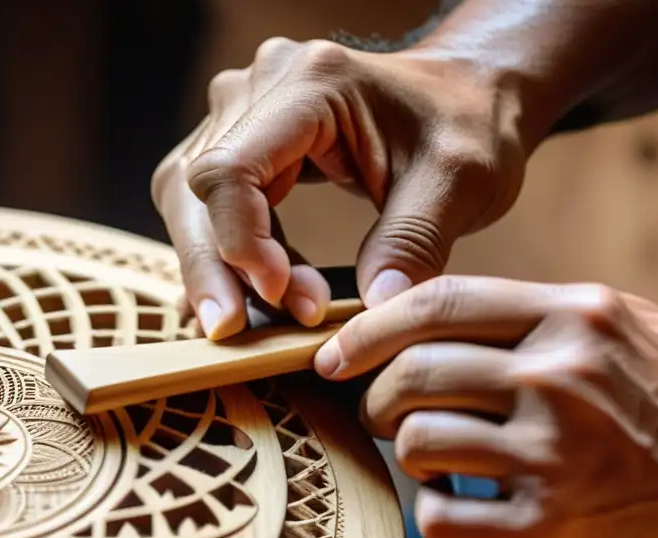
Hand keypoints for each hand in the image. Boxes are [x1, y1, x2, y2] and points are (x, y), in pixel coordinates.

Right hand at [151, 37, 527, 338]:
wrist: (465, 94)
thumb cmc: (466, 124)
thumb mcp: (460, 181)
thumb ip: (413, 242)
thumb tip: (373, 312)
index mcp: (312, 82)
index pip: (231, 169)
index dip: (241, 243)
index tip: (284, 297)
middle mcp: (261, 87)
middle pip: (194, 189)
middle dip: (216, 270)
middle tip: (241, 333)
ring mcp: (244, 111)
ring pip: (191, 203)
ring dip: (222, 269)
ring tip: (277, 316)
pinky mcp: (245, 142)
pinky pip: (211, 208)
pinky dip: (232, 259)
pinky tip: (265, 297)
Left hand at [314, 275, 657, 537]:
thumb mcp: (617, 328)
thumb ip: (528, 317)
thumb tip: (422, 318)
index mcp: (570, 317)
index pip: (434, 305)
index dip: (366, 328)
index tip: (333, 351)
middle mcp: (557, 378)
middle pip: (411, 374)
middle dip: (374, 396)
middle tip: (380, 412)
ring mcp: (554, 455)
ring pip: (415, 443)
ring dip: (407, 453)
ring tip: (435, 460)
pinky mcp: (550, 529)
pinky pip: (440, 515)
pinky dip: (435, 510)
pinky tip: (462, 505)